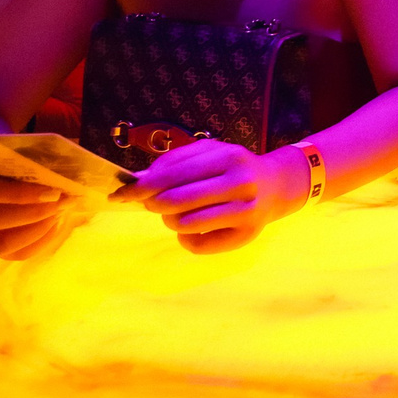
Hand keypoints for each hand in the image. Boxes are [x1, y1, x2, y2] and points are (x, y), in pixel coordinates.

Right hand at [0, 167, 77, 259]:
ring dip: (38, 230)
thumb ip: (33, 168)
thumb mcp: (19, 160)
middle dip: (34, 214)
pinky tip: (56, 226)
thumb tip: (64, 180)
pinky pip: (16, 254)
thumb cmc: (13, 169)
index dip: (20, 194)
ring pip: (2, 244)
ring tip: (61, 215)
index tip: (53, 192)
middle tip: (62, 205)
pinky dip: (41, 242)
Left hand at [111, 139, 306, 254]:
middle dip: (153, 204)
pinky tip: (192, 228)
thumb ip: (175, 162)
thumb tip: (138, 180)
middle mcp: (240, 184)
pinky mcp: (246, 236)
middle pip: (176, 201)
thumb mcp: (211, 152)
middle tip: (150, 204)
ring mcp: (246, 212)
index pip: (173, 174)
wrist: (276, 186)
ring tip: (174, 214)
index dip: (142, 186)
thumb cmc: (234, 167)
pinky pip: (197, 245)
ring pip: (185, 225)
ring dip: (169, 220)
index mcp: (229, 157)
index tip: (121, 193)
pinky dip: (185, 238)